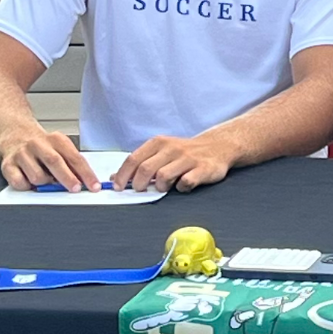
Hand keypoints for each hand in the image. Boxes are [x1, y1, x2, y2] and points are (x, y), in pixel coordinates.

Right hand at [0, 128, 98, 191]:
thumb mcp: (59, 148)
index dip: (86, 173)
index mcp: (55, 139)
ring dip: (44, 184)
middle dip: (68, 178)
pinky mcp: (7, 165)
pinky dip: (27, 187)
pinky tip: (30, 182)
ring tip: (46, 180)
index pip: (74, 158)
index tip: (94, 186)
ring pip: (37, 177)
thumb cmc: (42, 146)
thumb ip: (70, 162)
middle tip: (75, 189)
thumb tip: (85, 181)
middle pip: (55, 163)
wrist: (14, 135)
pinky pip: (20, 183)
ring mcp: (22, 154)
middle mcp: (37, 144)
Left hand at [113, 134, 237, 191]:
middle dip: (138, 184)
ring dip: (160, 187)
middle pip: (145, 169)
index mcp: (159, 143)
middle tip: (141, 190)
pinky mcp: (203, 169)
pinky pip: (185, 183)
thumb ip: (140, 163)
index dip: (122, 175)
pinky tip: (182, 186)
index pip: (133, 159)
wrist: (218, 146)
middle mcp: (172, 148)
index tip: (117, 187)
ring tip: (164, 187)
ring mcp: (188, 158)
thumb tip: (114, 177)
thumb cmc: (184, 152)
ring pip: (163, 176)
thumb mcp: (160, 152)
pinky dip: (181, 188)